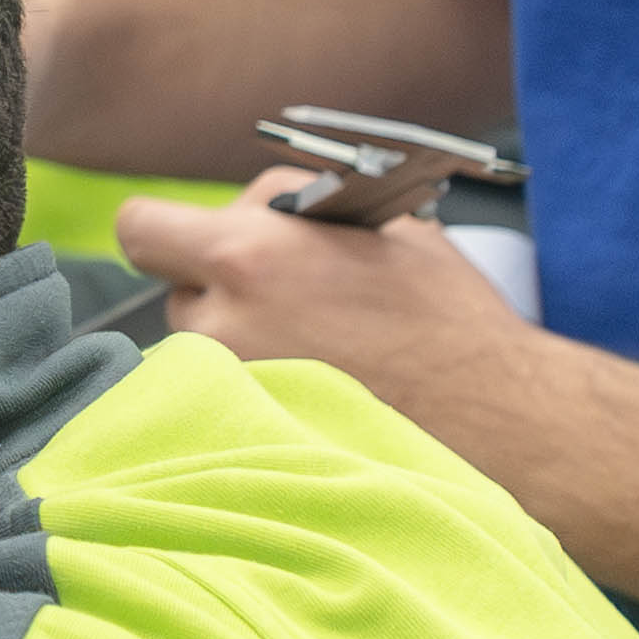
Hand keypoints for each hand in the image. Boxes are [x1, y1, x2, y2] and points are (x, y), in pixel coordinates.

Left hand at [112, 191, 535, 410]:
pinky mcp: (249, 432)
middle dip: (214, 285)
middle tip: (281, 295)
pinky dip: (255, 385)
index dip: (167, 229)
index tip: (194, 238)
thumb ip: (297, 208)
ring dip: (235, 338)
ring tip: (311, 345)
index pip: (141, 226)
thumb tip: (255, 207)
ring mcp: (231, 384)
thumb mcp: (375, 223)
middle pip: (175, 289)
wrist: (497, 417)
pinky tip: (312, 383)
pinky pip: (225, 394)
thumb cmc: (448, 317)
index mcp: (248, 252)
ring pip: (199, 346)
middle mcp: (223, 320)